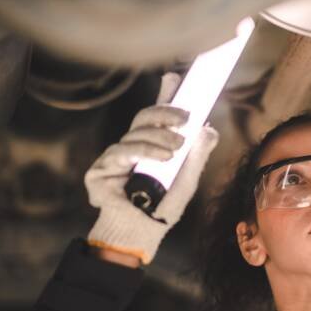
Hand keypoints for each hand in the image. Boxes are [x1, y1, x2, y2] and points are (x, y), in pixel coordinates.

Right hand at [85, 73, 219, 264]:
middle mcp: (132, 147)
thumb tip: (209, 129)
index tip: (176, 77)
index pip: (157, 116)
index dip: (165, 95)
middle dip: (166, 111)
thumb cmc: (163, 209)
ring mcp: (116, 156)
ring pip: (136, 132)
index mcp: (152, 146)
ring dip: (160, 137)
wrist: (141, 233)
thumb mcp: (187, 181)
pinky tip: (162, 157)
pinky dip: (145, 151)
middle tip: (186, 117)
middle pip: (145, 117)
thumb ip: (197, 156)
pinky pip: (123, 151)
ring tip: (177, 147)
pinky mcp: (101, 168)